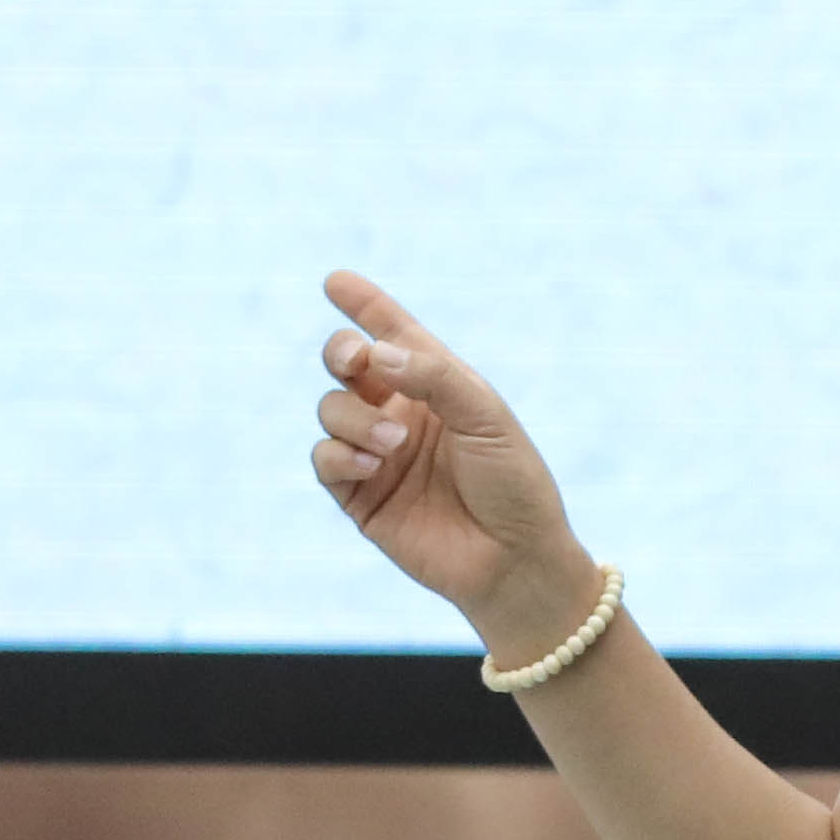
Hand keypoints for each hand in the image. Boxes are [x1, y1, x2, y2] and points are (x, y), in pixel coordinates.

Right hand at [310, 271, 594, 660]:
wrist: (514, 559)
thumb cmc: (513, 483)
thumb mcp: (487, 417)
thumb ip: (435, 376)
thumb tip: (375, 353)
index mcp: (435, 383)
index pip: (392, 332)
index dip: (364, 304)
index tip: (335, 281)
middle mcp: (399, 410)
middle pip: (345, 362)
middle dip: (341, 351)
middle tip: (357, 361)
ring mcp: (376, 452)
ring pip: (330, 408)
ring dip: (354, 415)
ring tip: (395, 443)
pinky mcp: (358, 496)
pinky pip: (325, 458)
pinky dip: (339, 454)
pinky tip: (371, 464)